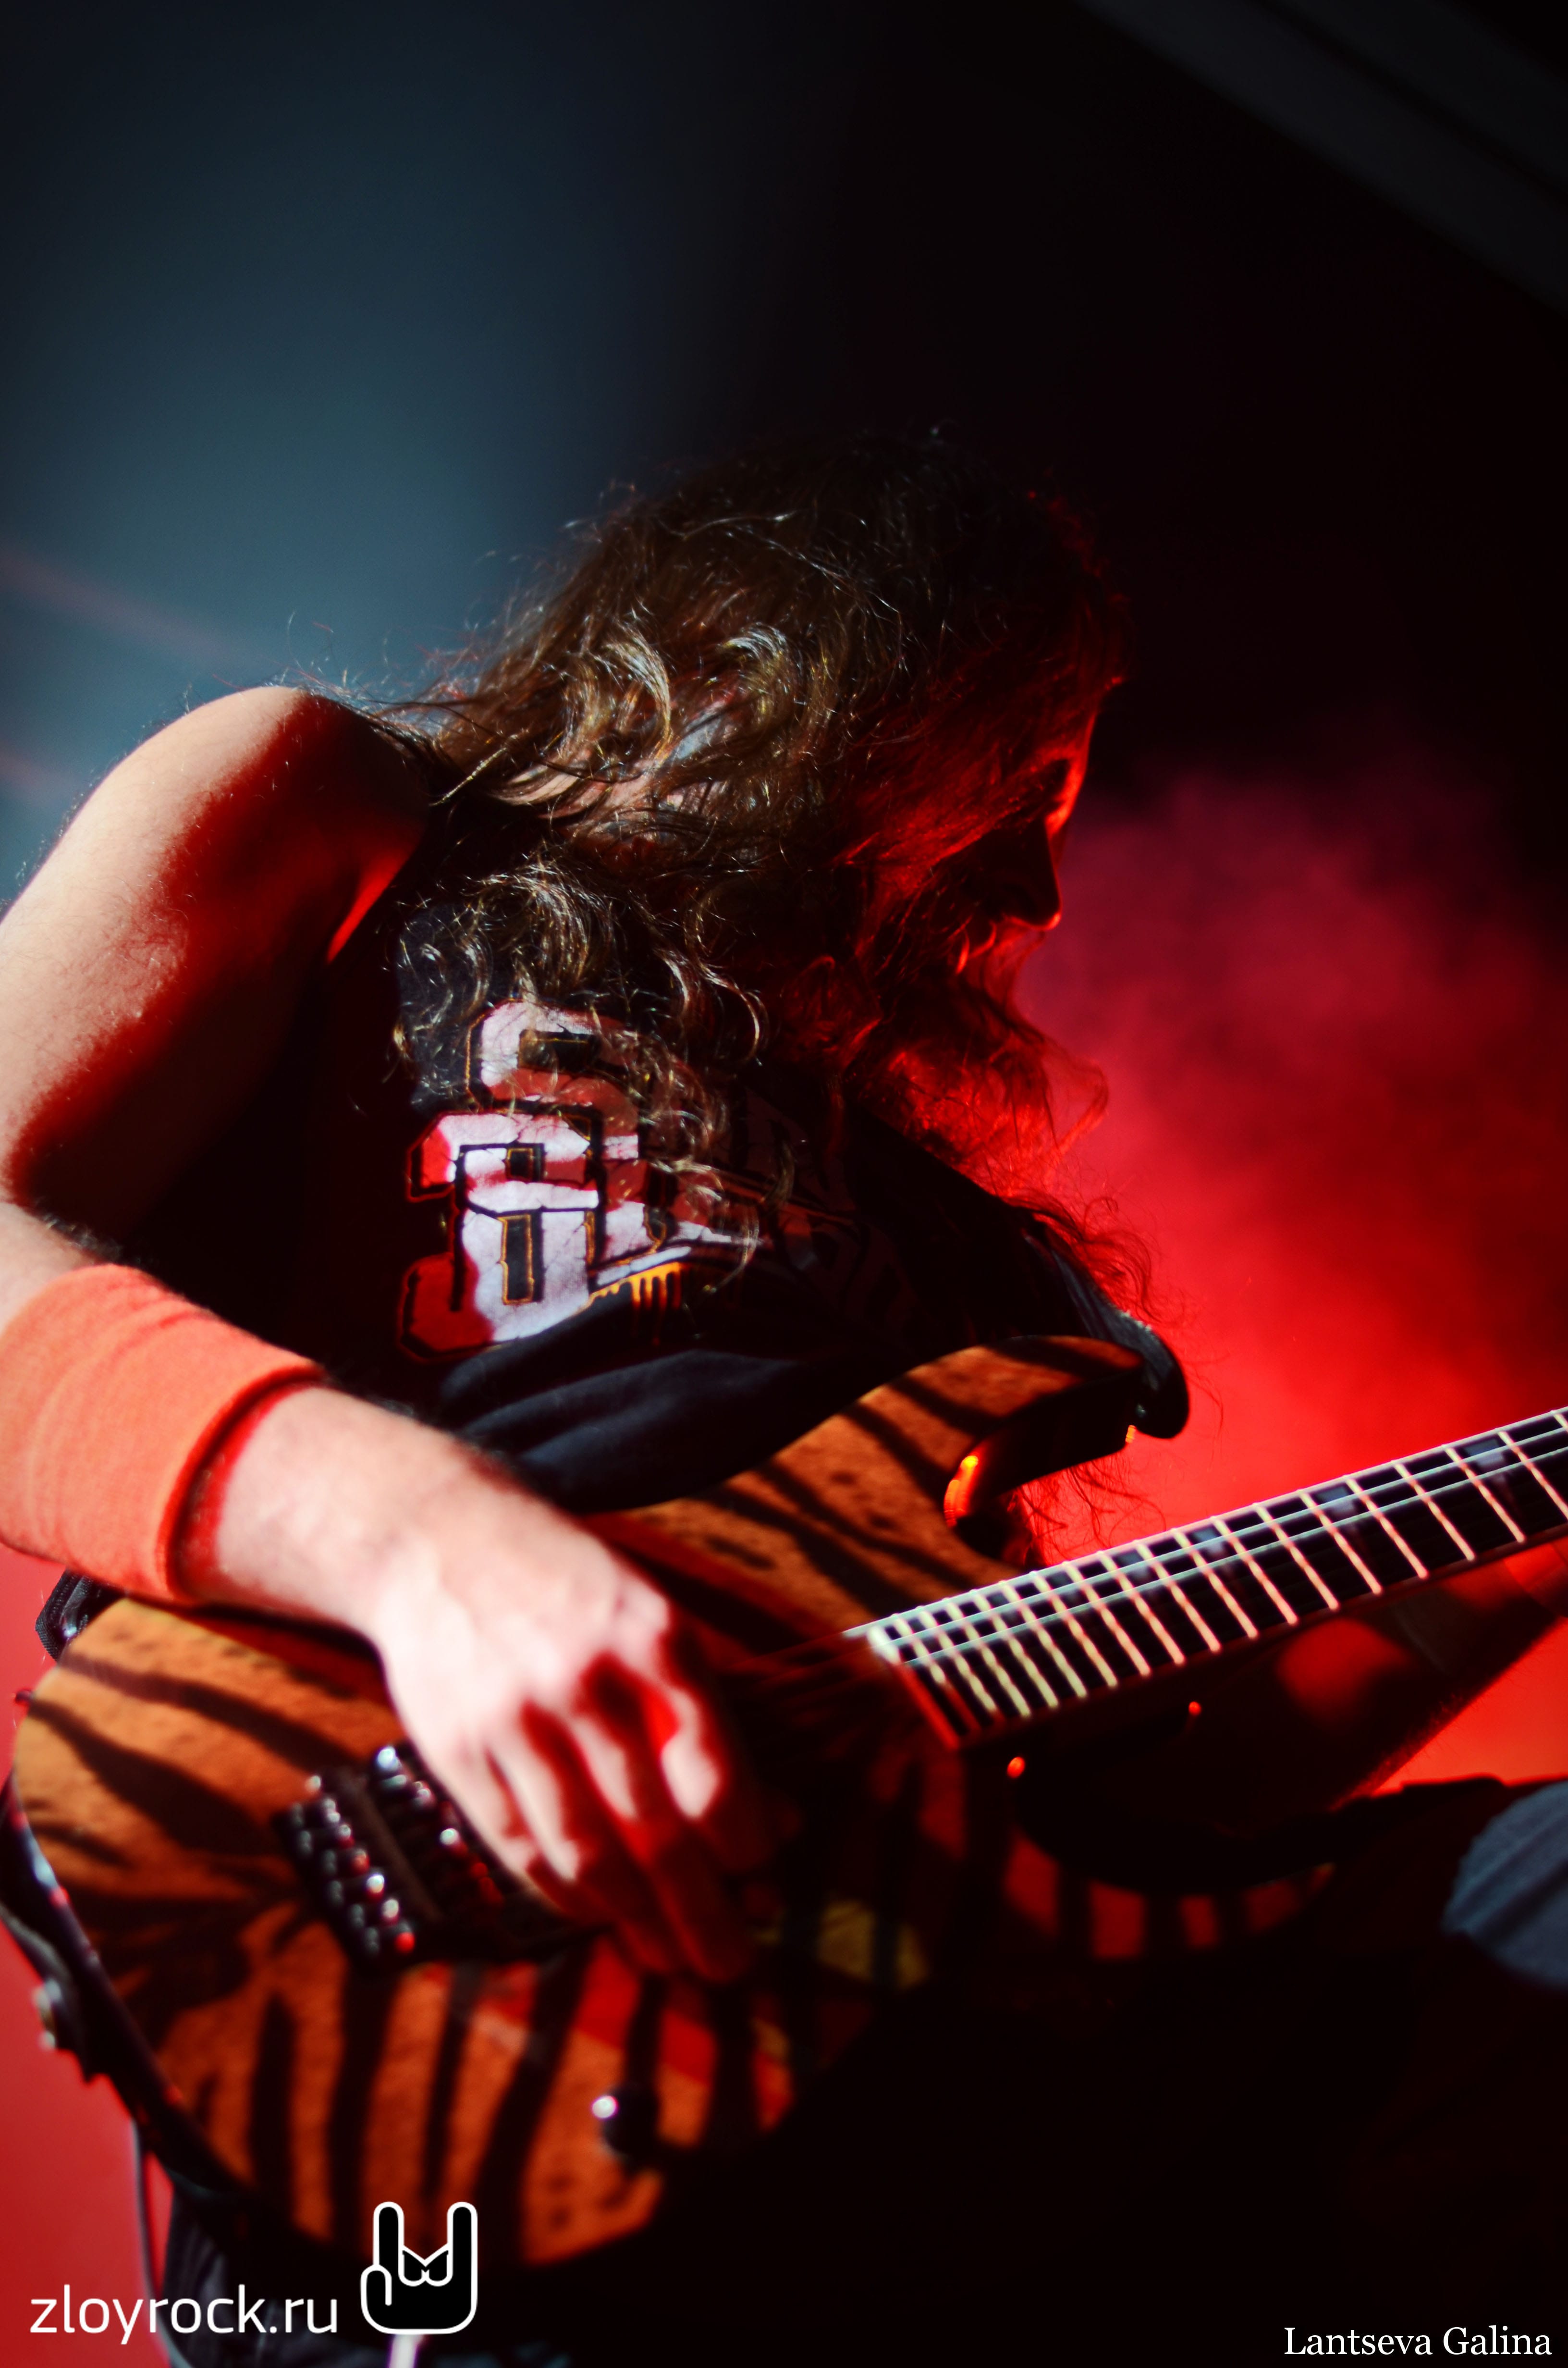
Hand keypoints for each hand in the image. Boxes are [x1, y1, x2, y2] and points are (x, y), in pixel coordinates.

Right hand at [185, 1387, 770, 1980]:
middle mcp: (585, 1680)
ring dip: (635, 1920)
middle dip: (700, 1910)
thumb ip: (704, 1713)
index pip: (714, 1769)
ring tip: (670, 1957)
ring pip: (586, 1853)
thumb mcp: (649, 1616)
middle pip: (656, 1829)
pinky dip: (565, 1894)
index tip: (764, 1879)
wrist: (437, 1537)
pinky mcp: (458, 1750)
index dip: (746, 1840)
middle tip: (730, 1962)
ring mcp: (515, 1719)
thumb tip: (776, 1818)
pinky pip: (521, 1848)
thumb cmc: (565, 1585)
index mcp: (653, 1637)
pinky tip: (598, 1916)